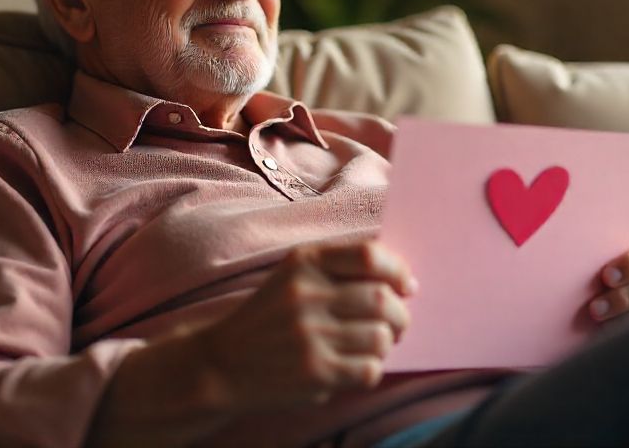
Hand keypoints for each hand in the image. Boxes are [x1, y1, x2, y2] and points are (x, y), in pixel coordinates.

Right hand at [192, 241, 416, 410]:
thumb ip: (339, 270)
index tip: (407, 286)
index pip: (370, 256)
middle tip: (394, 325)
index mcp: (304, 262)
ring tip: (370, 347)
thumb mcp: (292, 277)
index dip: (398, 271)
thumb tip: (405, 283)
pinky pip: (369, 369)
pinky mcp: (315, 372)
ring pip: (380, 337)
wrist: (220, 364)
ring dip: (384, 345)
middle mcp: (307, 294)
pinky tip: (354, 368)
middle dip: (399, 315)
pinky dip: (370, 370)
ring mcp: (311, 335)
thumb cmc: (268, 319)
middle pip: (382, 299)